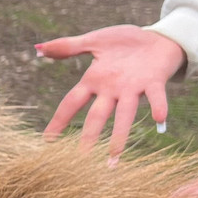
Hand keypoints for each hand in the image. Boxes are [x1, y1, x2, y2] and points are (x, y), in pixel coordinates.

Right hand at [39, 26, 185, 158]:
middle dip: (88, 136)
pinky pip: (155, 95)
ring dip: (119, 134)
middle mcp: (112, 89)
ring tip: (115, 155)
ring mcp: (132, 87)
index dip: (59, 120)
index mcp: (94, 81)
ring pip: (124, 113)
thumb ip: (67, 46)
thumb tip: (38, 48)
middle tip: (81, 159)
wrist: (160, 37)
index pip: (71, 103)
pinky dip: (158, 106)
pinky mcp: (154, 80)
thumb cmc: (126, 42)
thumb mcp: (93, 41)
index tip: (47, 141)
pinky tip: (159, 120)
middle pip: (97, 115)